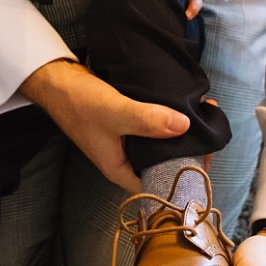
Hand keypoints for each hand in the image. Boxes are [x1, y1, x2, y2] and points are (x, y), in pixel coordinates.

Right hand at [18, 59, 189, 191]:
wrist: (56, 80)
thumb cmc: (80, 102)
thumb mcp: (116, 112)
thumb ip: (148, 120)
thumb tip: (185, 126)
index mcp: (120, 170)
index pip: (159, 185)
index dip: (183, 176)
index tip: (205, 157)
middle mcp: (125, 161)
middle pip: (163, 163)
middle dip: (187, 150)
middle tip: (209, 132)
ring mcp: (126, 142)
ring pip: (160, 144)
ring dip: (180, 132)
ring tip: (203, 116)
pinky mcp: (127, 125)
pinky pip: (153, 127)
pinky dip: (168, 119)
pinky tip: (185, 107)